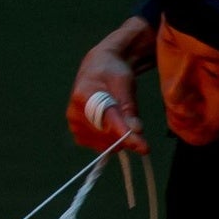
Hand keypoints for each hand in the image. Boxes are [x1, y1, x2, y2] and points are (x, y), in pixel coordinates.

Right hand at [69, 17, 152, 153]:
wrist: (97, 70)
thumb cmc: (111, 73)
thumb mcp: (124, 83)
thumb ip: (129, 108)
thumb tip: (136, 131)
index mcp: (84, 95)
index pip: (108, 120)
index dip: (126, 134)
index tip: (144, 148)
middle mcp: (74, 113)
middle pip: (107, 135)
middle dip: (126, 133)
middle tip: (133, 119)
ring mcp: (74, 126)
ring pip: (106, 144)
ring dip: (119, 136)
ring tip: (119, 116)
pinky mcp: (78, 135)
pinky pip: (101, 146)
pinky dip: (112, 139)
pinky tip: (112, 124)